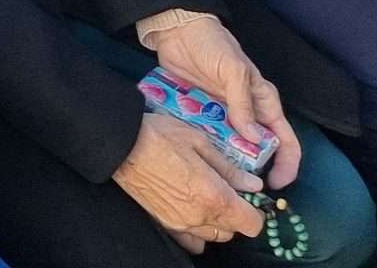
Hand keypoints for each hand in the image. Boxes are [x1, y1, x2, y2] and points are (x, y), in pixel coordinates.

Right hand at [112, 114, 263, 249]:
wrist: (120, 144)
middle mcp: (200, 216)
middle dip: (237, 214)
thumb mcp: (200, 142)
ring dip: (218, 223)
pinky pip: (191, 241)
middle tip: (228, 191)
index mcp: (215, 196)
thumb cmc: (160, 136)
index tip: (250, 197)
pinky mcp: (164, 224)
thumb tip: (254, 184)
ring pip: (213, 237)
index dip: (256, 211)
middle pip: (233, 231)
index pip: (251, 224)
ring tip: (208, 198)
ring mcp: (181, 224)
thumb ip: (229, 168)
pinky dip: (198, 231)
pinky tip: (192, 210)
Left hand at [143, 16, 301, 190]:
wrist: (177, 30)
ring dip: (227, 162)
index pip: (285, 140)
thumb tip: (254, 138)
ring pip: (232, 149)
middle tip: (240, 185)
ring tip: (218, 177)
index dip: (287, 165)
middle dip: (254, 169)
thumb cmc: (212, 44)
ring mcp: (224, 116)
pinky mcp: (203, 115)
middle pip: (258, 150)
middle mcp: (247, 113)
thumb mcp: (233, 70)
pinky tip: (199, 160)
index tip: (276, 185)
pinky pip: (208, 138)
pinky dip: (206, 149)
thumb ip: (243, 103)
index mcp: (264, 102)